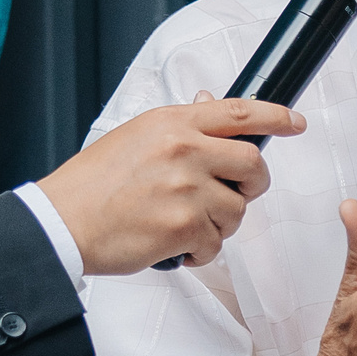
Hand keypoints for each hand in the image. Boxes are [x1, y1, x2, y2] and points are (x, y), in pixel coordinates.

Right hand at [36, 95, 303, 273]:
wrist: (61, 222)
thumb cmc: (91, 185)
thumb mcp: (134, 137)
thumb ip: (178, 127)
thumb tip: (209, 104)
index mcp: (172, 123)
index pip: (239, 112)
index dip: (275, 116)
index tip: (294, 122)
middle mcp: (184, 150)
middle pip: (253, 164)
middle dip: (252, 186)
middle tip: (235, 196)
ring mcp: (186, 188)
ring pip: (237, 210)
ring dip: (219, 225)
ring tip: (186, 227)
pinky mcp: (183, 226)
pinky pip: (217, 243)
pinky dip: (202, 251)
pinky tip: (176, 246)